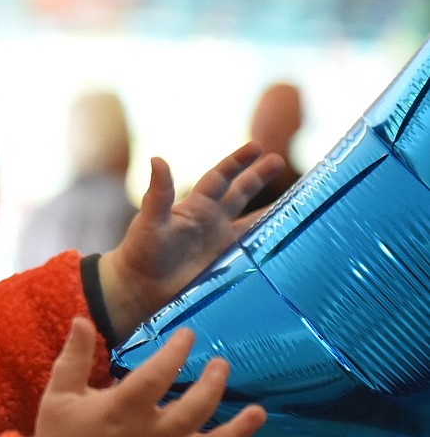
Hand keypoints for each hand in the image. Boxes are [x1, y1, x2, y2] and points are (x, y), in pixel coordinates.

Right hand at [34, 318, 266, 436]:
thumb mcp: (59, 395)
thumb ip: (74, 358)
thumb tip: (81, 319)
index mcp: (119, 412)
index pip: (153, 379)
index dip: (174, 354)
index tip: (188, 335)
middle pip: (191, 413)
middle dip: (212, 387)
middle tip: (221, 364)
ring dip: (237, 432)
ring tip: (258, 412)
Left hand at [98, 142, 282, 339]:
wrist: (139, 289)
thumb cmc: (141, 252)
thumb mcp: (150, 220)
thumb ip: (159, 193)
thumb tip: (156, 158)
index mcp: (196, 206)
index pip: (220, 177)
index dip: (237, 162)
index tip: (257, 147)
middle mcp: (212, 221)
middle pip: (241, 193)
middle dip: (258, 177)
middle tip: (277, 160)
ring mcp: (220, 244)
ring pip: (252, 222)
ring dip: (272, 211)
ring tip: (297, 198)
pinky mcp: (226, 266)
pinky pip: (252, 252)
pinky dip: (268, 245)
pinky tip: (287, 239)